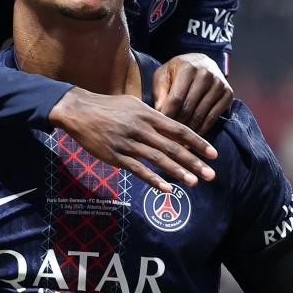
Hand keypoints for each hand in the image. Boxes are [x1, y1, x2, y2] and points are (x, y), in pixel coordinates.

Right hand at [48, 88, 216, 191]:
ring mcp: (128, 143)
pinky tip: (166, 188)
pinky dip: (153, 179)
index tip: (212, 154)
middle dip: (194, 162)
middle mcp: (141, 128)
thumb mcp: (133, 103)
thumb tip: (173, 127)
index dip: (197, 142)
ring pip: (158, 160)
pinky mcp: (115, 155)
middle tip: (210, 174)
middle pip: (172, 147)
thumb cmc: (108, 106)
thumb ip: (153, 116)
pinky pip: (138, 169)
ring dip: (177, 172)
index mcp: (147, 114)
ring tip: (193, 183)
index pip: (179, 129)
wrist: (79, 110)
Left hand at [152, 53, 232, 134]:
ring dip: (189, 130)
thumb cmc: (178, 72)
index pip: (177, 98)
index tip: (159, 128)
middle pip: (189, 108)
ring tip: (178, 140)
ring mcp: (219, 84)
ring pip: (201, 114)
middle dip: (177, 124)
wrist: (202, 63)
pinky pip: (213, 117)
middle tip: (168, 137)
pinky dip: (202, 130)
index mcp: (188, 68)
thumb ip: (160, 91)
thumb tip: (159, 111)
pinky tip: (193, 137)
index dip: (167, 115)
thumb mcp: (164, 75)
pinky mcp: (228, 94)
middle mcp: (206, 74)